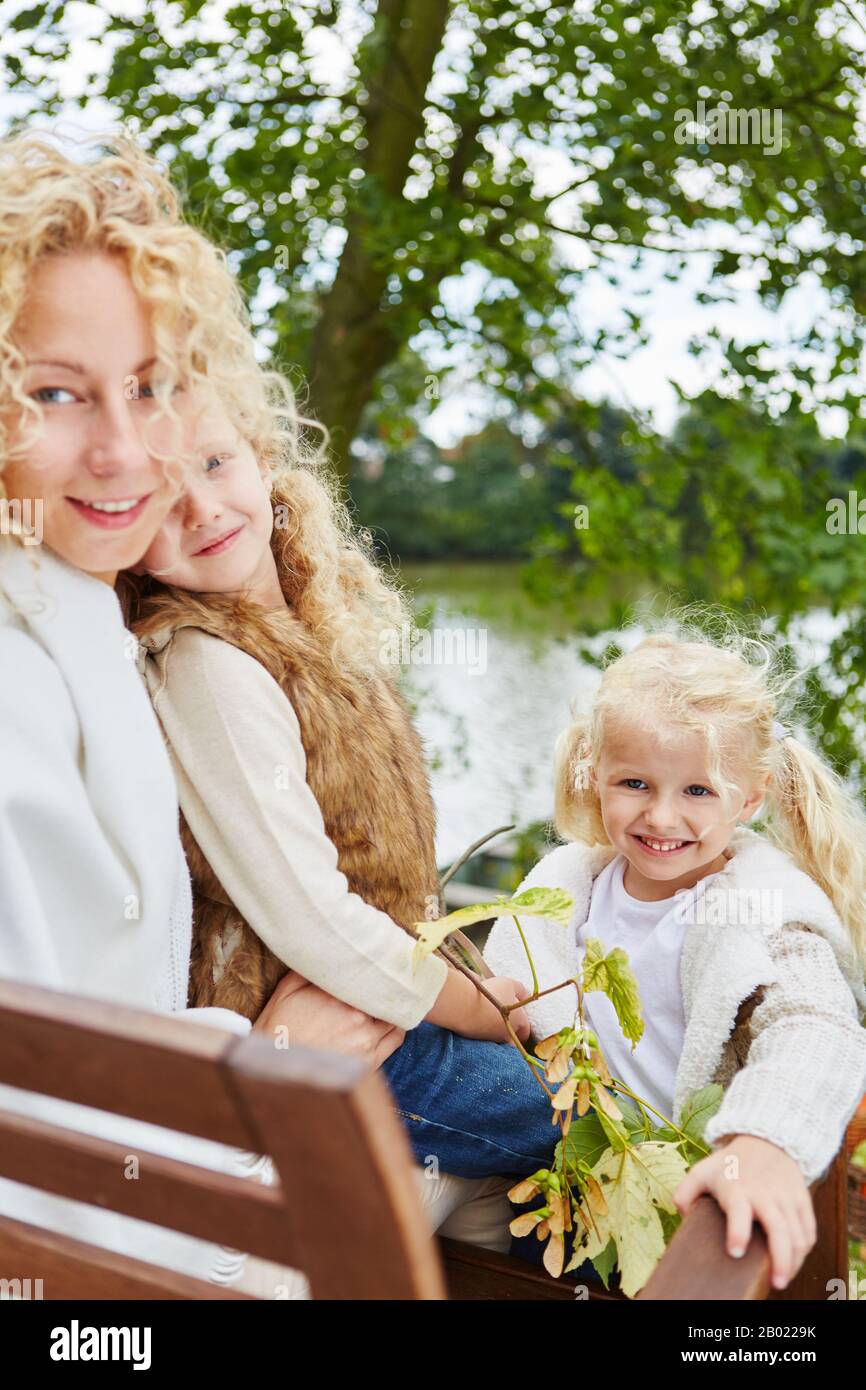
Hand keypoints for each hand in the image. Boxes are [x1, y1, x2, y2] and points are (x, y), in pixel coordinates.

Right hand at [252, 970, 405, 1069]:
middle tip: (382, 979)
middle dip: (381, 988)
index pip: (368, 976)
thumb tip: (324, 952)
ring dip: (390, 1007)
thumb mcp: (286, 991)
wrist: (276, 1071)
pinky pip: (396, 1039)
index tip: (372, 964)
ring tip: (384, 1001)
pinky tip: (389, 1021)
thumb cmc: (277, 1030)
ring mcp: (366, 1042)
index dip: (372, 970)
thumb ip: (308, 970)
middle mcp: (357, 1018)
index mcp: (338, 997)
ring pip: (394, 1015)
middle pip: (383, 995)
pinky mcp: (370, 1062)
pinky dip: (396, 1027)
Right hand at [473, 976, 531, 1044]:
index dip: (524, 1025)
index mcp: (518, 1021)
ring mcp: (492, 1038)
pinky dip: (483, 1029)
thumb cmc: (490, 993)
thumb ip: (521, 990)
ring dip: (495, 1029)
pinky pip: (484, 1036)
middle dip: (510, 1031)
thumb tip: (527, 996)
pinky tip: (478, 1017)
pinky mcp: (477, 1040)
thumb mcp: (509, 984)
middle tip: (504, 1019)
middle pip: (512, 1038)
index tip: (519, 1019)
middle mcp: (507, 1033)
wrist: (463, 1005)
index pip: (526, 1030)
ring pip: (498, 1037)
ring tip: (489, 1016)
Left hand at [672, 1133, 816, 1289]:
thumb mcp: (702, 1171)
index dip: (737, 1232)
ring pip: (798, 1235)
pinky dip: (804, 1250)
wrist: (765, 1140)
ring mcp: (786, 1197)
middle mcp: (765, 1194)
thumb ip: (685, 1193)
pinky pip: (808, 1230)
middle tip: (776, 1284)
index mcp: (737, 1189)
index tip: (734, 1252)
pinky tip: (795, 1263)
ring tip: (782, 1280)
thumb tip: (683, 1217)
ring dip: (794, 1261)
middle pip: (779, 1230)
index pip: (738, 1210)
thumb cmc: (730, 1163)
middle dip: (780, 1260)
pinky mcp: (802, 1200)